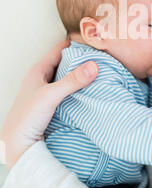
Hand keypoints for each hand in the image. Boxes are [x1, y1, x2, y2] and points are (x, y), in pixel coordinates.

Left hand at [0, 40, 97, 169]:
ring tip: (96, 73)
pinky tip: (86, 92)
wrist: (17, 144)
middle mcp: (40, 79)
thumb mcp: (51, 95)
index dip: (74, 45)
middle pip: (62, 64)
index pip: (58, 51)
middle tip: (98, 58)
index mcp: (37, 71)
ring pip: (64, 78)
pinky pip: (65, 91)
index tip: (92, 43)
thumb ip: (73, 80)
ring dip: (77, 76)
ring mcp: (44, 92)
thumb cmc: (27, 116)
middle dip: (78, 60)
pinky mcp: (48, 105)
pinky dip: (75, 89)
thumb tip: (94, 65)